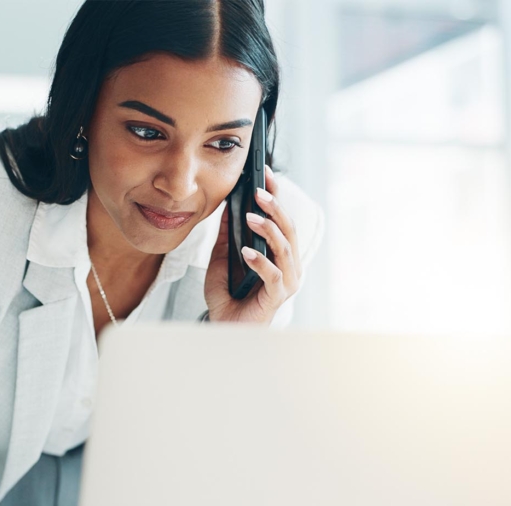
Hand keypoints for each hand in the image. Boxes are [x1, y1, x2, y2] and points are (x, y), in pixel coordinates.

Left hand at [203, 165, 301, 323]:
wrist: (222, 326)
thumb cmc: (227, 295)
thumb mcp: (223, 257)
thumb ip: (228, 234)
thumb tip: (228, 205)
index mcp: (278, 253)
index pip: (281, 219)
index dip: (276, 195)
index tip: (264, 173)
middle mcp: (288, 265)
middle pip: (288, 229)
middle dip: (274, 207)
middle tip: (258, 190)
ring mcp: (286, 282)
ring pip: (285, 248)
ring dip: (268, 229)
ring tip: (249, 216)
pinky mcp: (277, 298)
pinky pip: (273, 275)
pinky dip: (260, 261)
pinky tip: (246, 251)